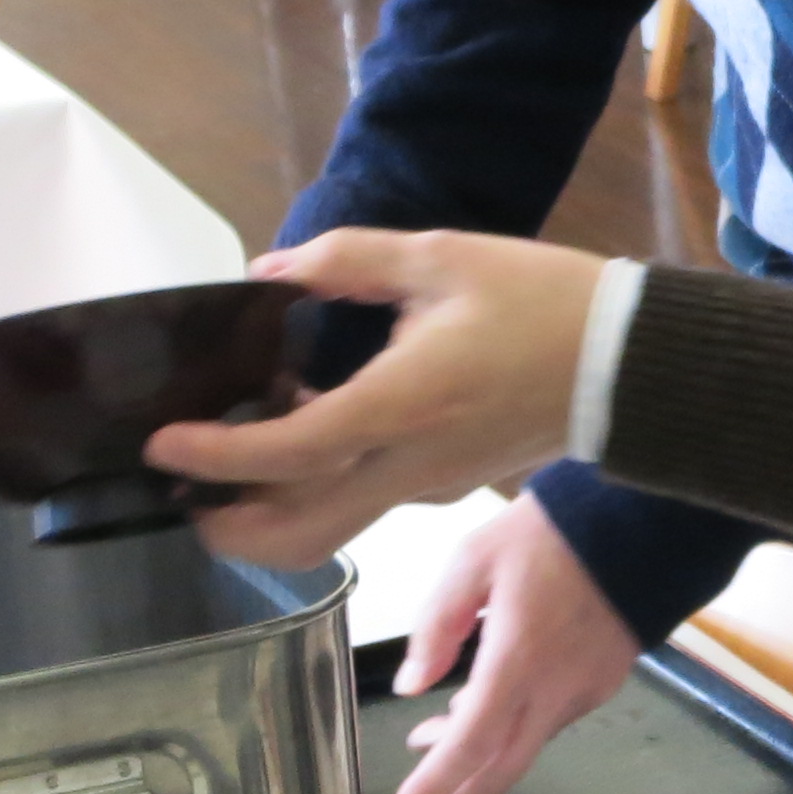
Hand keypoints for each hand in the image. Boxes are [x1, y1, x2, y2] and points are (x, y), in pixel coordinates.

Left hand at [145, 228, 607, 568]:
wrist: (630, 364)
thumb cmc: (543, 304)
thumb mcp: (443, 258)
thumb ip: (347, 261)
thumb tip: (269, 272)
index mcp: (400, 408)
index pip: (286, 453)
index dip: (213, 457)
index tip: (162, 444)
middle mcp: (407, 467)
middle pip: (296, 535)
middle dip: (226, 527)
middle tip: (182, 492)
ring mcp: (428, 487)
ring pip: (328, 529)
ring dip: (268, 512)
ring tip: (233, 461)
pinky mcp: (446, 487)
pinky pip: (363, 502)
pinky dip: (316, 488)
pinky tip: (306, 428)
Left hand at [374, 492, 643, 793]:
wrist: (646, 519)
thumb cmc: (554, 531)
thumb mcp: (474, 559)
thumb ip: (436, 625)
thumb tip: (412, 685)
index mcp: (518, 659)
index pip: (471, 746)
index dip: (434, 789)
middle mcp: (557, 689)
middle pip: (502, 771)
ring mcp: (586, 689)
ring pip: (525, 746)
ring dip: (477, 755)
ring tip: (430, 738)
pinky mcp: (604, 681)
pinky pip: (550, 720)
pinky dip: (510, 728)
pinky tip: (482, 706)